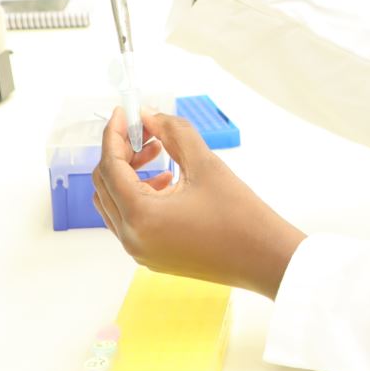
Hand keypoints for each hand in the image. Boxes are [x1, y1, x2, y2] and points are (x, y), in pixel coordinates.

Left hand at [92, 108, 305, 299]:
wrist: (264, 258)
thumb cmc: (240, 217)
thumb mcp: (206, 165)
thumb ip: (174, 133)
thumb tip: (150, 116)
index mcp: (141, 216)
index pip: (110, 166)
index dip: (115, 134)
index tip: (125, 112)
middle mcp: (133, 238)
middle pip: (105, 185)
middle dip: (121, 152)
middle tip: (145, 131)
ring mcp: (140, 250)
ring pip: (114, 203)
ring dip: (128, 173)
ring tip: (158, 154)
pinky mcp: (152, 255)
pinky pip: (129, 220)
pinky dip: (137, 195)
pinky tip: (166, 181)